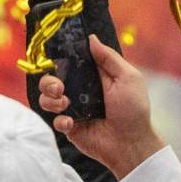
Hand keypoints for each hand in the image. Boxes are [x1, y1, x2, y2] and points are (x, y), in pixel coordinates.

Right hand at [38, 35, 164, 177]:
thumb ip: (108, 58)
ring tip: (64, 104)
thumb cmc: (133, 109)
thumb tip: (91, 38)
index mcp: (93, 77)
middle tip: (59, 88)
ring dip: (50, 100)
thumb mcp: (127, 77)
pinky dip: (60, 120)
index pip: (70, 63)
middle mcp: (80, 92)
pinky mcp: (68, 127)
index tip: (56, 60)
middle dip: (49, 82)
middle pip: (51, 80)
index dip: (60, 60)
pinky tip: (71, 123)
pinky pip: (54, 120)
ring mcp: (73, 109)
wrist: (129, 142)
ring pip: (47, 99)